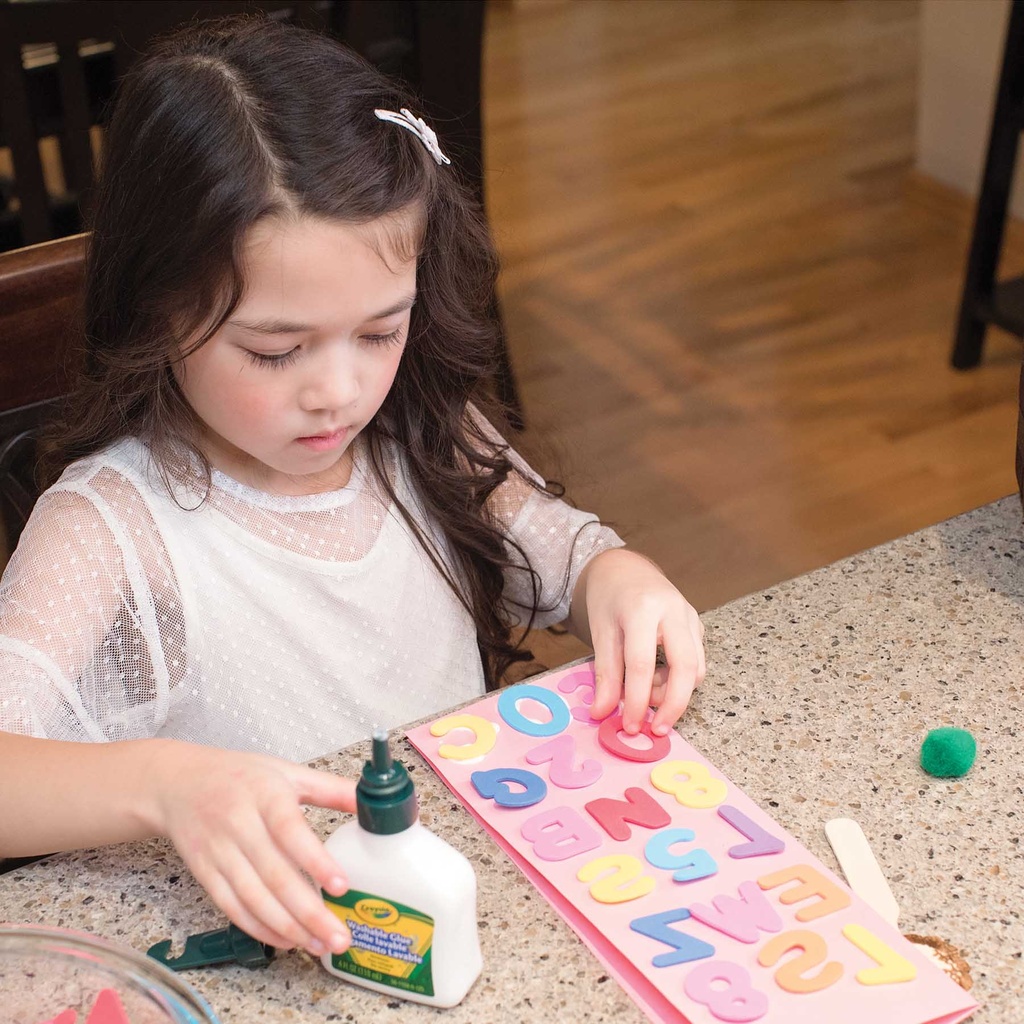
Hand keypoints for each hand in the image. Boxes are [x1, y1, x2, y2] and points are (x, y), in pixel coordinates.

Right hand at [146, 741, 355, 955]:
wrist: (178, 783)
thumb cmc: (240, 775)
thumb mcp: (287, 772)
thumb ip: (330, 788)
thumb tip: (371, 801)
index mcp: (265, 795)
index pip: (291, 831)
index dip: (315, 861)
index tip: (342, 885)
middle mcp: (240, 825)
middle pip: (275, 875)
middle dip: (309, 912)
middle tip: (339, 937)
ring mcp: (219, 852)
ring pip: (253, 898)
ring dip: (287, 928)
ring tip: (318, 945)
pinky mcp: (205, 873)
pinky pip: (232, 907)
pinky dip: (259, 928)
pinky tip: (286, 941)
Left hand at [571, 548, 705, 735]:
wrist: (625, 569)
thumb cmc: (609, 599)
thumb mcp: (600, 632)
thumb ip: (605, 673)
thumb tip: (602, 714)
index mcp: (642, 608)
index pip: (642, 663)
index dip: (638, 700)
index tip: (630, 726)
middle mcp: (674, 610)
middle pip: (686, 667)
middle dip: (673, 704)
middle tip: (656, 729)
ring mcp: (690, 616)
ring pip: (696, 668)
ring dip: (674, 691)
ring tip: (647, 691)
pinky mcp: (697, 625)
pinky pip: (696, 661)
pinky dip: (679, 679)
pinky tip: (658, 676)